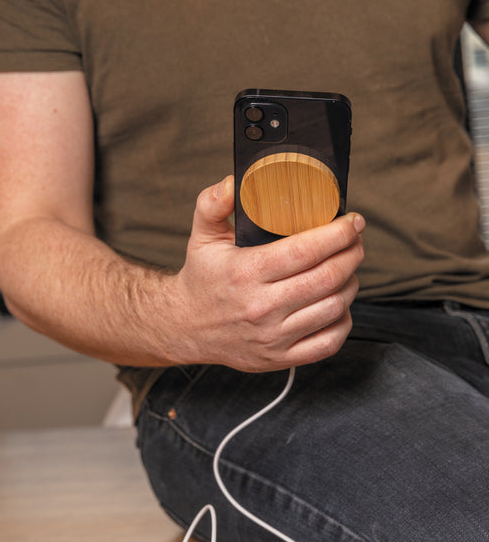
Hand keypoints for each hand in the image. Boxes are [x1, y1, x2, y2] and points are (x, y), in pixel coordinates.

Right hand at [170, 176, 364, 371]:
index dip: (338, 234)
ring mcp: (272, 337)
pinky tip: (339, 303)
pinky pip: (328, 342)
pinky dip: (343, 321)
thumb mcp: (202, 237)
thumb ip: (213, 205)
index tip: (353, 222)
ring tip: (348, 268)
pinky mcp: (279, 358)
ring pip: (333, 308)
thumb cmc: (202, 278)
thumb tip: (232, 183)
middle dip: (352, 254)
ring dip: (351, 283)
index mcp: (246, 273)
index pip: (305, 251)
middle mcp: (261, 308)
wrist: (185, 327)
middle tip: (356, 242)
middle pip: (327, 278)